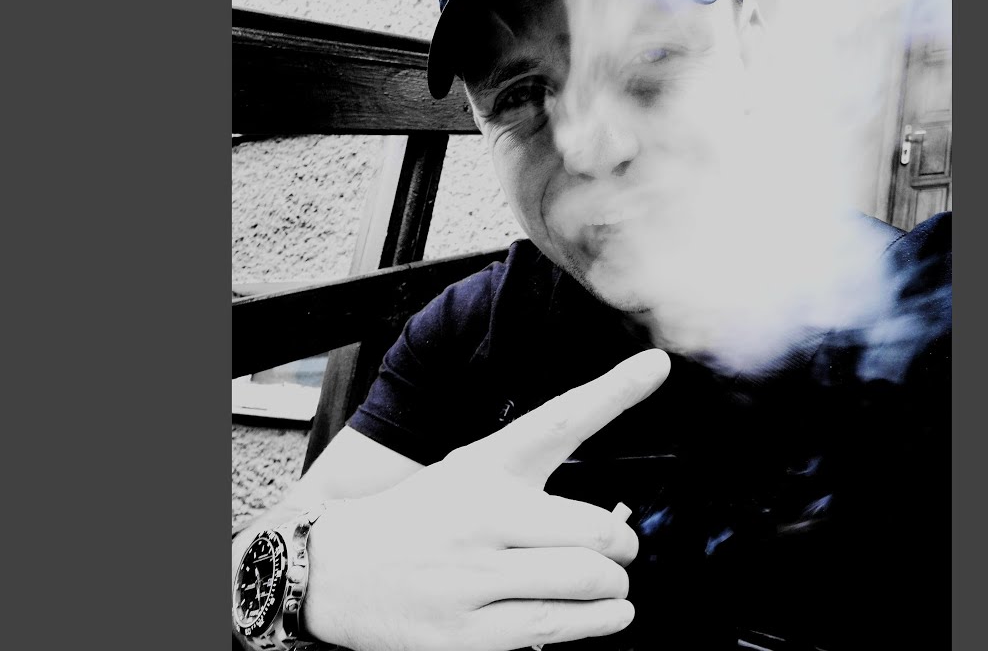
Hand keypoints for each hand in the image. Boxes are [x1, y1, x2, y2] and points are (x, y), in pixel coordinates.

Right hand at [303, 349, 670, 650]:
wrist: (330, 570)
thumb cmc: (416, 520)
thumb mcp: (465, 477)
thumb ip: (532, 488)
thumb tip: (614, 522)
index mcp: (485, 466)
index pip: (558, 420)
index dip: (614, 390)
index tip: (657, 363)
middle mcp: (482, 514)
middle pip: (596, 528)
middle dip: (623, 546)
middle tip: (620, 549)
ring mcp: (474, 575)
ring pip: (586, 580)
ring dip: (614, 587)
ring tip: (609, 584)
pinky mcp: (468, 631)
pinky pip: (558, 625)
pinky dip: (599, 621)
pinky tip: (607, 613)